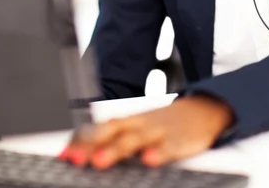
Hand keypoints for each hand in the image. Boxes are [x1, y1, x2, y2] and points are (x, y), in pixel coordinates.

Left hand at [60, 94, 234, 167]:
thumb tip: (84, 153)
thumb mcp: (139, 127)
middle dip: (93, 146)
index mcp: (130, 121)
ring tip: (100, 161)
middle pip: (113, 133)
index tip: (64, 156)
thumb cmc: (166, 122)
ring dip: (117, 149)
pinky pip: (168, 148)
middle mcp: (141, 125)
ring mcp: (159, 132)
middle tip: (75, 159)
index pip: (100, 129)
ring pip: (136, 140)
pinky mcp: (179, 142)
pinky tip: (149, 160)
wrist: (204, 109)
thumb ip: (113, 139)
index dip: (82, 142)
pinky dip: (158, 153)